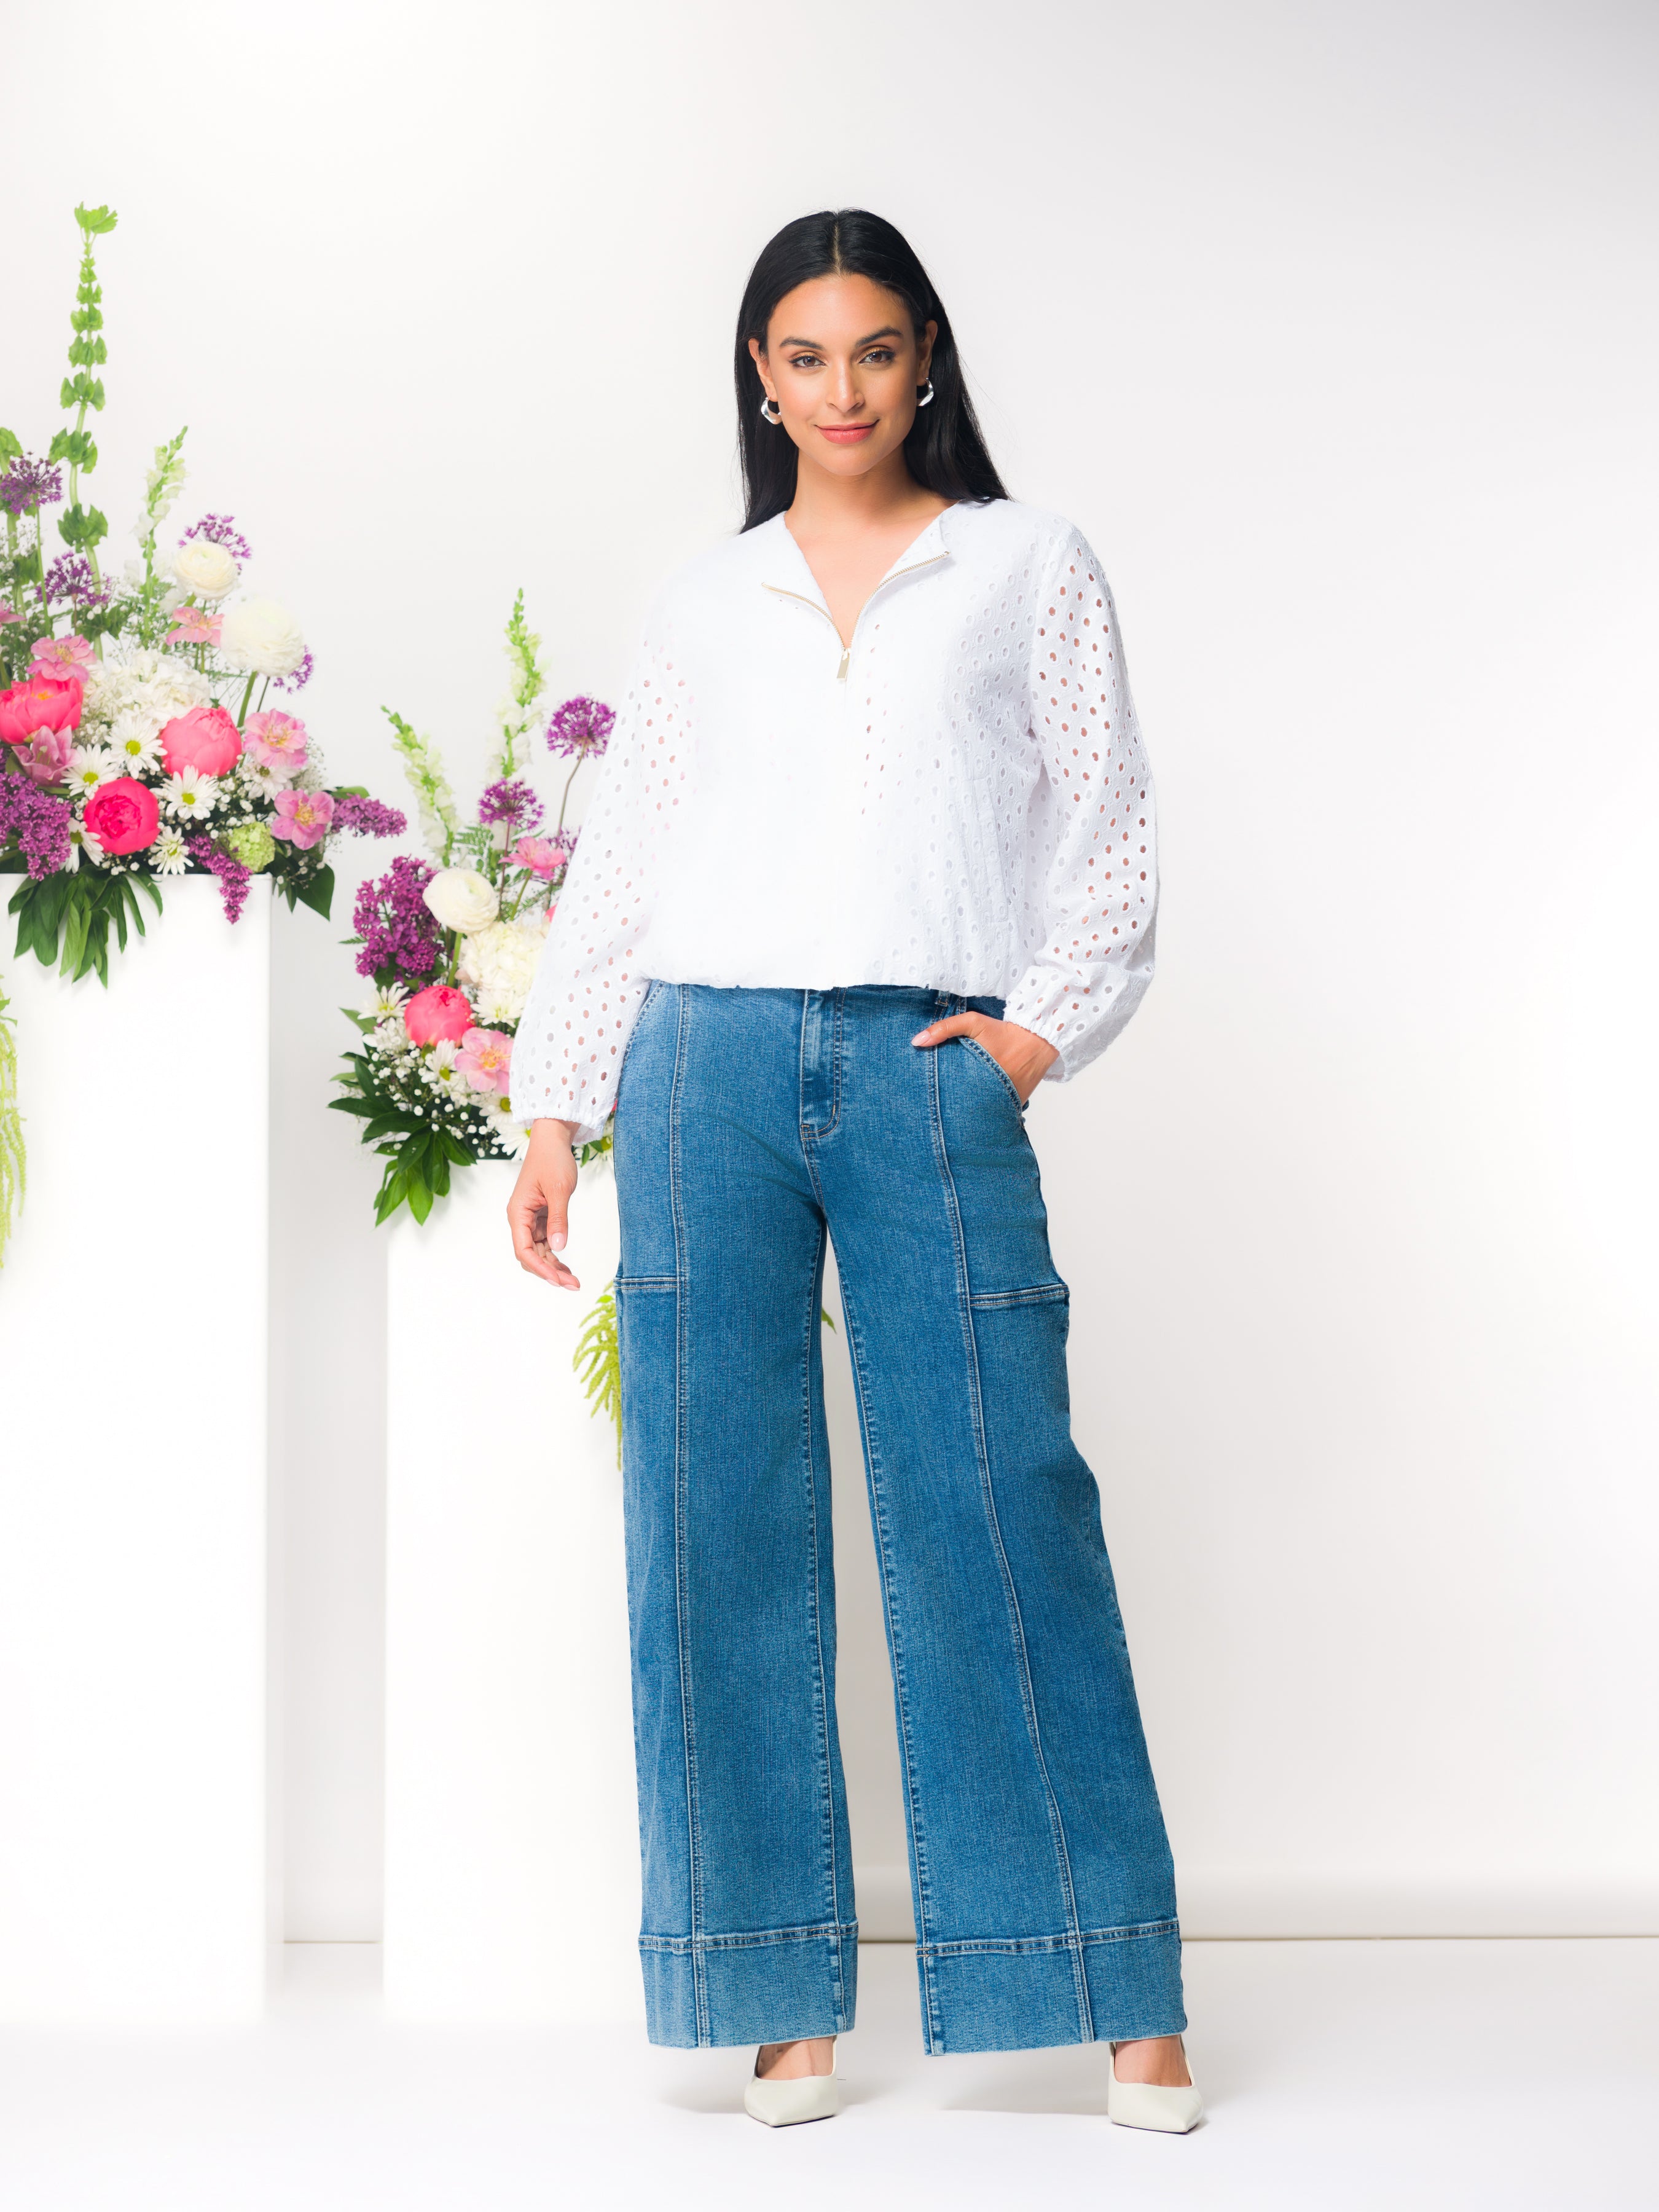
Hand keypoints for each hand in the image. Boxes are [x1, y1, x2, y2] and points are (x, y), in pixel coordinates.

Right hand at [507, 1118, 581, 1288]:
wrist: (552, 1141)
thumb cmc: (552, 1160)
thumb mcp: (559, 1190)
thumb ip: (559, 1218)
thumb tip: (558, 1246)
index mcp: (518, 1213)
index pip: (524, 1250)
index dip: (540, 1267)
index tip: (557, 1280)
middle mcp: (520, 1219)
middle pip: (530, 1255)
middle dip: (549, 1272)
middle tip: (572, 1285)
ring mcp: (530, 1220)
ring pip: (538, 1252)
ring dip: (553, 1267)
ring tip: (573, 1281)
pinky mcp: (540, 1218)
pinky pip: (545, 1243)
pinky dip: (555, 1255)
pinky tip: (567, 1267)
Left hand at [910, 1011, 1058, 1102]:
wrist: (1039, 1037)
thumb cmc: (1003, 1030)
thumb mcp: (973, 1022)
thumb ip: (945, 1028)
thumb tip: (916, 1042)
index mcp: (978, 1075)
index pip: (952, 1095)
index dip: (939, 1098)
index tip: (928, 1098)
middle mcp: (992, 1092)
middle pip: (965, 1108)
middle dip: (952, 1110)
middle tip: (936, 1110)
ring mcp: (1005, 1100)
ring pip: (982, 1112)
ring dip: (970, 1112)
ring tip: (955, 1114)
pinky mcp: (1016, 1104)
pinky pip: (998, 1110)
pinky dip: (988, 1109)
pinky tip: (977, 1109)